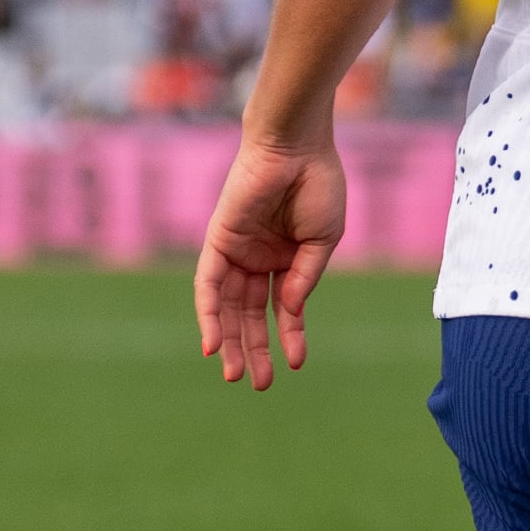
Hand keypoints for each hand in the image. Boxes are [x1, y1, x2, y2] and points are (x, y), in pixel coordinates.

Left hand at [193, 135, 349, 390]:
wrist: (297, 147)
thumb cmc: (317, 185)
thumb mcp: (322, 242)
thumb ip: (303, 278)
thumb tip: (289, 312)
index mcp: (286, 257)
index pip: (282, 307)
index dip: (289, 335)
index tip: (295, 363)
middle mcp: (257, 257)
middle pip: (250, 313)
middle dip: (253, 348)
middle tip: (258, 383)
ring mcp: (236, 250)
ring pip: (228, 307)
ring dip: (229, 341)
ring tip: (235, 374)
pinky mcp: (218, 241)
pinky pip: (208, 285)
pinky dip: (208, 315)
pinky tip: (211, 343)